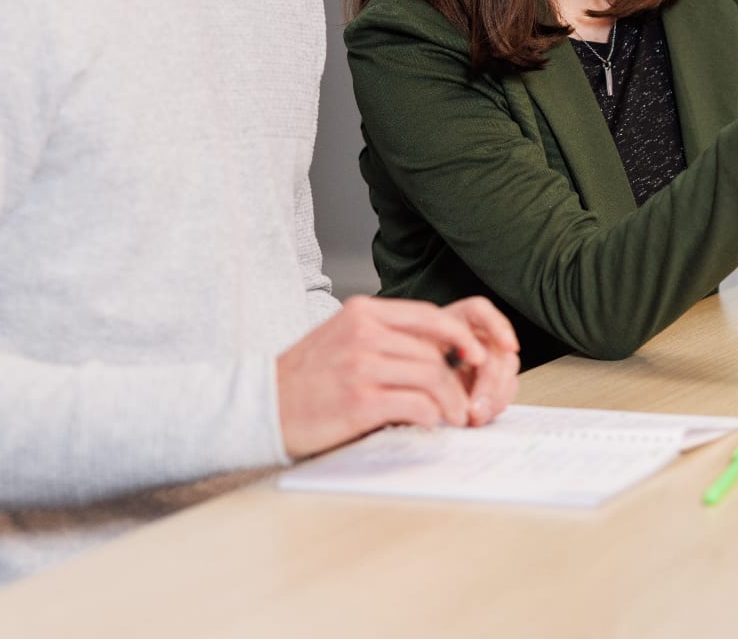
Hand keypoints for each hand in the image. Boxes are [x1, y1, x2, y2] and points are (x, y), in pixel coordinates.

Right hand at [275, 295, 521, 458]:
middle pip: (433, 353)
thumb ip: (382, 337)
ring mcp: (361, 366)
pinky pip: (416, 405)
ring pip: (431, 377)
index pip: (428, 316)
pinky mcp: (359, 401)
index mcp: (362, 312)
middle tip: (464, 403)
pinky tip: (430, 425)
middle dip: (456, 381)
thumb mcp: (341, 338)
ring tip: (454, 418)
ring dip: (450, 402)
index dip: (460, 337)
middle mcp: (363, 333)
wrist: (260, 406)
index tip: (477, 354)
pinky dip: (431, 417)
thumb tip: (434, 352)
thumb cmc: (303, 378)